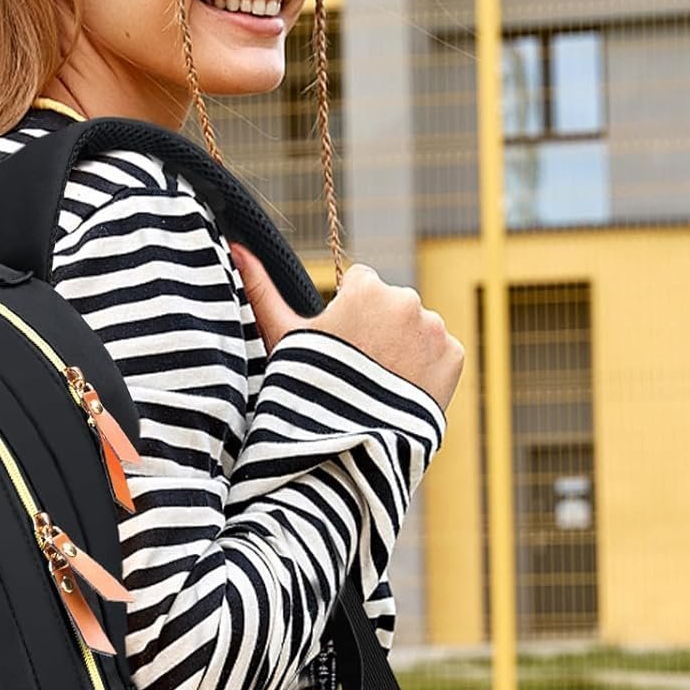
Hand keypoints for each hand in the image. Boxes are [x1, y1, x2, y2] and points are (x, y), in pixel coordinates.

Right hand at [228, 244, 463, 416]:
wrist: (345, 444)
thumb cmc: (306, 388)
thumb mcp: (281, 337)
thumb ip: (261, 289)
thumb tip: (235, 245)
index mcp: (366, 287)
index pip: (361, 284)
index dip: (346, 316)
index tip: (337, 347)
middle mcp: (406, 299)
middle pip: (390, 307)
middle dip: (377, 331)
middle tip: (356, 372)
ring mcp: (434, 329)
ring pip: (416, 330)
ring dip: (402, 349)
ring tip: (378, 387)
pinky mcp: (453, 357)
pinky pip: (440, 355)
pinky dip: (427, 371)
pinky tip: (401, 393)